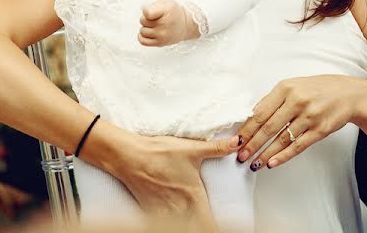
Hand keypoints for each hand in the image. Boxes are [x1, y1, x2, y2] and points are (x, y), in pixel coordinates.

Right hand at [114, 131, 241, 230]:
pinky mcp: (150, 210)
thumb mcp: (191, 149)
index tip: (227, 228)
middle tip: (209, 223)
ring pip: (181, 226)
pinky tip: (173, 217)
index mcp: (193, 197)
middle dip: (203, 225)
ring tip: (191, 218)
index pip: (209, 225)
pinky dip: (169, 222)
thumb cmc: (158, 152)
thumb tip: (238, 142)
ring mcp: (164, 212)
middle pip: (196, 227)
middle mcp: (180, 209)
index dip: (216, 228)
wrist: (128, 156)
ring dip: (187, 224)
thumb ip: (217, 148)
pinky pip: (162, 223)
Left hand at [139, 0, 198, 46]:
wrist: (185, 25)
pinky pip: (143, 41)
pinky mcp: (160, 43)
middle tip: (155, 18)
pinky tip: (147, 33)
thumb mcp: (167, 1)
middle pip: (142, 21)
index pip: (147, 13)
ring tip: (154, 25)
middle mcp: (165, 24)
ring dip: (146, 27)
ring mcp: (162, 35)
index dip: (146, 10)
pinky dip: (142, 37)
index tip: (151, 10)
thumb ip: (154, 4)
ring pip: (142, 31)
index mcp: (167, 11)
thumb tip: (143, 10)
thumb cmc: (174, 12)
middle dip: (146, 18)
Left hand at [236, 75, 366, 169]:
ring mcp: (310, 116)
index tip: (236, 140)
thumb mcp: (293, 86)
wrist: (348, 94)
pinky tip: (272, 163)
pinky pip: (298, 146)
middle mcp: (297, 101)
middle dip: (252, 144)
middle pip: (268, 127)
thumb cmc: (316, 89)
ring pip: (282, 139)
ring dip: (266, 153)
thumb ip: (273, 100)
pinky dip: (284, 156)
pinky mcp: (320, 130)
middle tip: (241, 156)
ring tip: (254, 163)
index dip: (247, 128)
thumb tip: (251, 118)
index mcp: (285, 88)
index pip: (260, 112)